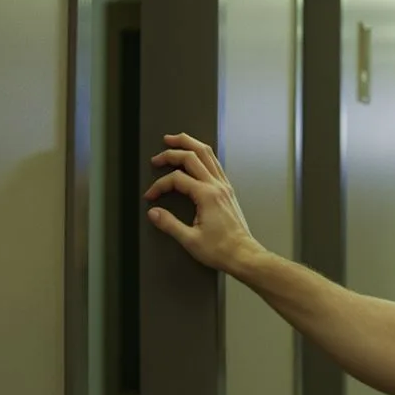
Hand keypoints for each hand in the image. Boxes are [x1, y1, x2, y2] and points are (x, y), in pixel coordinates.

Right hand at [144, 132, 263, 272]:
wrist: (243, 254)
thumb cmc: (221, 249)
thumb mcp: (190, 240)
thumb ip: (169, 224)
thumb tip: (153, 212)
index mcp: (207, 196)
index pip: (177, 179)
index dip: (159, 185)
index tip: (151, 196)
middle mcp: (217, 187)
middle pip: (193, 157)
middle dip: (172, 152)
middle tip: (158, 156)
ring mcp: (224, 187)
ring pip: (208, 154)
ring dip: (190, 144)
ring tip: (176, 140)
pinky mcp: (228, 191)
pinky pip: (215, 164)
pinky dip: (203, 155)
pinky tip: (197, 156)